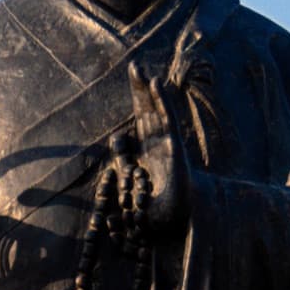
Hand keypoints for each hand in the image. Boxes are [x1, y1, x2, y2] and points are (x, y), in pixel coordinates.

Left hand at [128, 64, 188, 229]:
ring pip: (155, 111)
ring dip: (147, 90)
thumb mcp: (130, 190)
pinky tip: (156, 84)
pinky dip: (162, 100)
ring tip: (139, 69)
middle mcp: (157, 144)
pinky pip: (167, 118)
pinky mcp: (175, 145)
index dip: (136, 103)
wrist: (176, 224)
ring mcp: (166, 143)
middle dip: (140, 89)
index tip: (132, 82)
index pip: (140, 122)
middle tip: (134, 66)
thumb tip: (112, 157)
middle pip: (147, 111)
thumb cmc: (156, 212)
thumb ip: (121, 172)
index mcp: (146, 153)